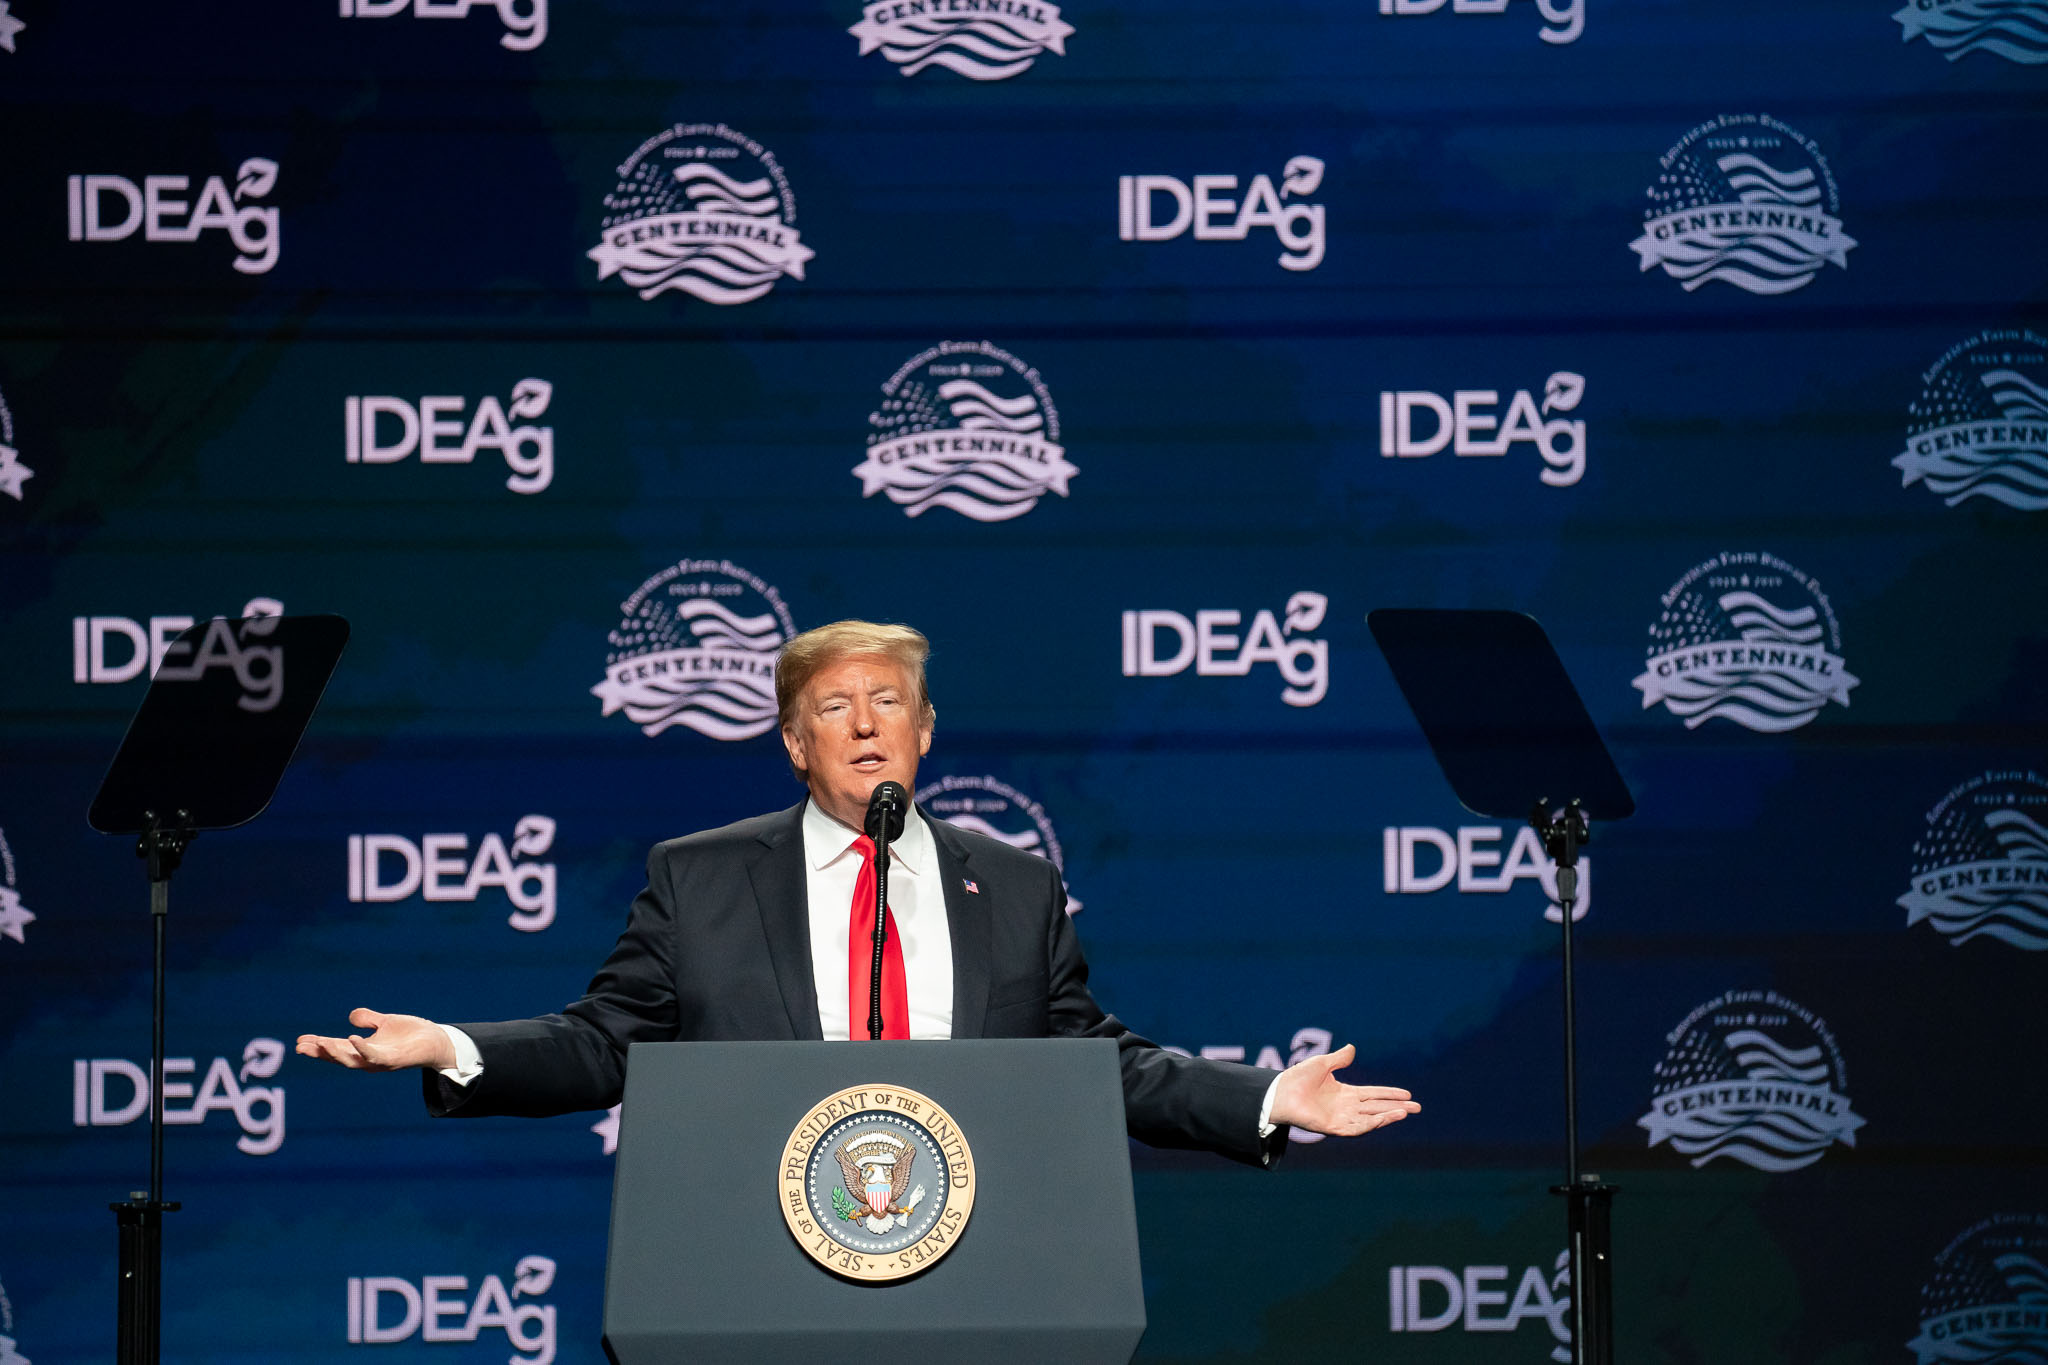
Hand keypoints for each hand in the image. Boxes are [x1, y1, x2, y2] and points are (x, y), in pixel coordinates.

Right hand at [295, 1008, 455, 1071]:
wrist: (437, 1041)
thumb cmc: (411, 1034)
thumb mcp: (386, 1022)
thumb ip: (369, 1019)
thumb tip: (351, 1016)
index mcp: (364, 1050)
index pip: (336, 1048)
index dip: (318, 1045)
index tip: (299, 1041)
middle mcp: (369, 1059)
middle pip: (339, 1057)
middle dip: (320, 1052)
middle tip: (300, 1046)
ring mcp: (381, 1062)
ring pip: (353, 1060)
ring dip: (336, 1053)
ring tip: (321, 1044)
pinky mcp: (394, 1060)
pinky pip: (375, 1056)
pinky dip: (363, 1049)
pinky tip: (352, 1038)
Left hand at [1268, 1043, 1419, 1137]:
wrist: (1281, 1092)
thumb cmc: (1297, 1079)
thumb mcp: (1322, 1064)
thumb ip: (1339, 1059)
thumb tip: (1352, 1048)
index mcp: (1345, 1093)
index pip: (1374, 1094)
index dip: (1390, 1094)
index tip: (1408, 1094)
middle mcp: (1346, 1107)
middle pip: (1377, 1107)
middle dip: (1397, 1107)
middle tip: (1417, 1107)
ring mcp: (1341, 1118)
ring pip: (1371, 1119)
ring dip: (1388, 1116)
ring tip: (1405, 1112)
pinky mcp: (1334, 1128)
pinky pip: (1357, 1128)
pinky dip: (1372, 1124)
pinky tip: (1384, 1118)